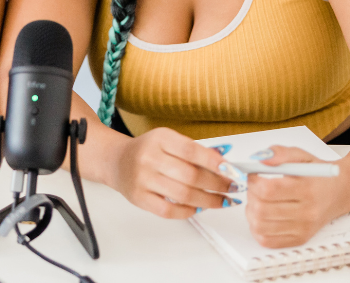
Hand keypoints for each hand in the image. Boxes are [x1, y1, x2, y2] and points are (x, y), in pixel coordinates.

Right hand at [111, 127, 234, 218]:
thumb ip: (193, 150)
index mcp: (160, 138)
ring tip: (222, 201)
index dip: (215, 162)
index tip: (232, 170)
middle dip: (217, 184)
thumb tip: (224, 160)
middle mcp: (149, 157)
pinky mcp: (139, 198)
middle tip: (232, 188)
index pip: (192, 151)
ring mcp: (143, 179)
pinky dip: (188, 211)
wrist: (117, 161)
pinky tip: (198, 208)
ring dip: (208, 201)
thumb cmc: (148, 150)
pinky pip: (169, 211)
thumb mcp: (168, 140)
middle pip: (190, 175)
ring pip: (183, 195)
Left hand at [244, 146, 343, 247]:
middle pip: (262, 209)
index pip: (268, 190)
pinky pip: (267, 240)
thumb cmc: (318, 174)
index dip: (253, 181)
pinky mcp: (300, 239)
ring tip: (257, 200)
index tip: (253, 174)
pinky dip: (257, 228)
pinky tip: (262, 215)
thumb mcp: (301, 156)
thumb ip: (280, 152)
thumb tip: (259, 159)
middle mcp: (307, 213)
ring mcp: (303, 229)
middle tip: (254, 187)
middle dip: (251, 195)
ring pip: (261, 226)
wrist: (340, 192)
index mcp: (307, 189)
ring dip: (251, 211)